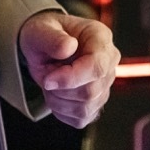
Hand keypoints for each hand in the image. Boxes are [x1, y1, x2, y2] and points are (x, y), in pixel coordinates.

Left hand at [19, 11, 119, 127]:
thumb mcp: (40, 30)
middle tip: (46, 76)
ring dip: (58, 101)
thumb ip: (52, 38)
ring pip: (85, 108)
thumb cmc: (45, 35)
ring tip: (51, 82)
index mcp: (100, 37)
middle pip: (91, 91)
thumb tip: (69, 47)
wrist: (43, 47)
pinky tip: (56, 94)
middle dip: (60, 90)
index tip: (48, 80)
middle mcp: (109, 61)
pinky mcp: (96, 103)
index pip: (97, 66)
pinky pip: (81, 119)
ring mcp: (105, 84)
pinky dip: (61, 111)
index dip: (71, 78)